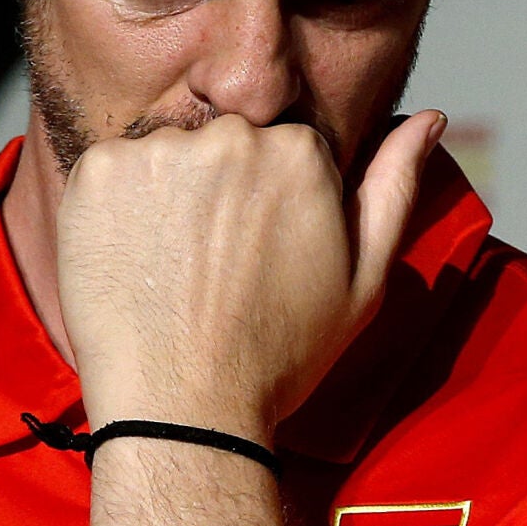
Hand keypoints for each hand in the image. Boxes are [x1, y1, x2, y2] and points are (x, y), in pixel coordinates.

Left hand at [56, 110, 446, 442]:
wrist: (182, 409)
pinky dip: (114, 207)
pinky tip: (131, 259)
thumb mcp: (363, 280)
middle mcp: (231, 136)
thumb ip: (394, 186)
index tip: (253, 256)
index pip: (279, 148)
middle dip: (216, 190)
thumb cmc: (278, 354)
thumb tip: (428, 116)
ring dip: (164, 196)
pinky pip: (109, 169)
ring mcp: (159, 150)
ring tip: (170, 268)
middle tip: (209, 266)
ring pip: (165, 155)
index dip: (265, 205)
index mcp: (300, 151)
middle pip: (222, 142)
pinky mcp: (98, 170)